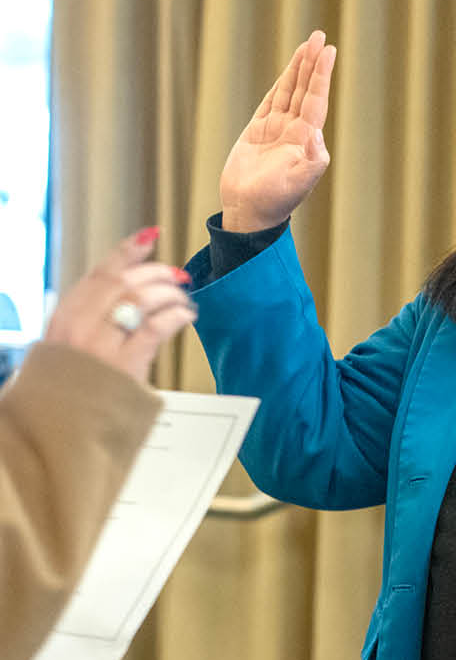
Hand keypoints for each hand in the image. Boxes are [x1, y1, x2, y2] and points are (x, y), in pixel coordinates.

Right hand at [46, 228, 195, 382]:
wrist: (67, 423)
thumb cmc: (75, 384)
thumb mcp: (71, 343)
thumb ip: (94, 316)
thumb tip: (132, 284)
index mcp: (65, 316)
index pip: (99, 274)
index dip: (127, 252)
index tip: (150, 236)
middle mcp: (79, 326)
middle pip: (124, 282)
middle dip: (157, 273)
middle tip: (178, 277)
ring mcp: (100, 345)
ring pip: (141, 298)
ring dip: (170, 294)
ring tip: (183, 301)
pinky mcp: (124, 364)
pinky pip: (156, 326)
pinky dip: (176, 315)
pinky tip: (186, 316)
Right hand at [218, 31, 335, 232]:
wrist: (250, 211)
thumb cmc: (276, 200)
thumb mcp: (299, 181)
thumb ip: (312, 159)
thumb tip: (315, 133)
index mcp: (306, 138)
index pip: (316, 99)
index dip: (321, 74)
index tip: (328, 50)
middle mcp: (294, 130)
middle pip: (305, 88)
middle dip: (312, 63)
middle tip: (319, 36)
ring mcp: (276, 129)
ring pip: (288, 91)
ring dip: (297, 69)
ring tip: (307, 46)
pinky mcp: (257, 132)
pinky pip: (270, 102)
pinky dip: (280, 85)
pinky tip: (289, 72)